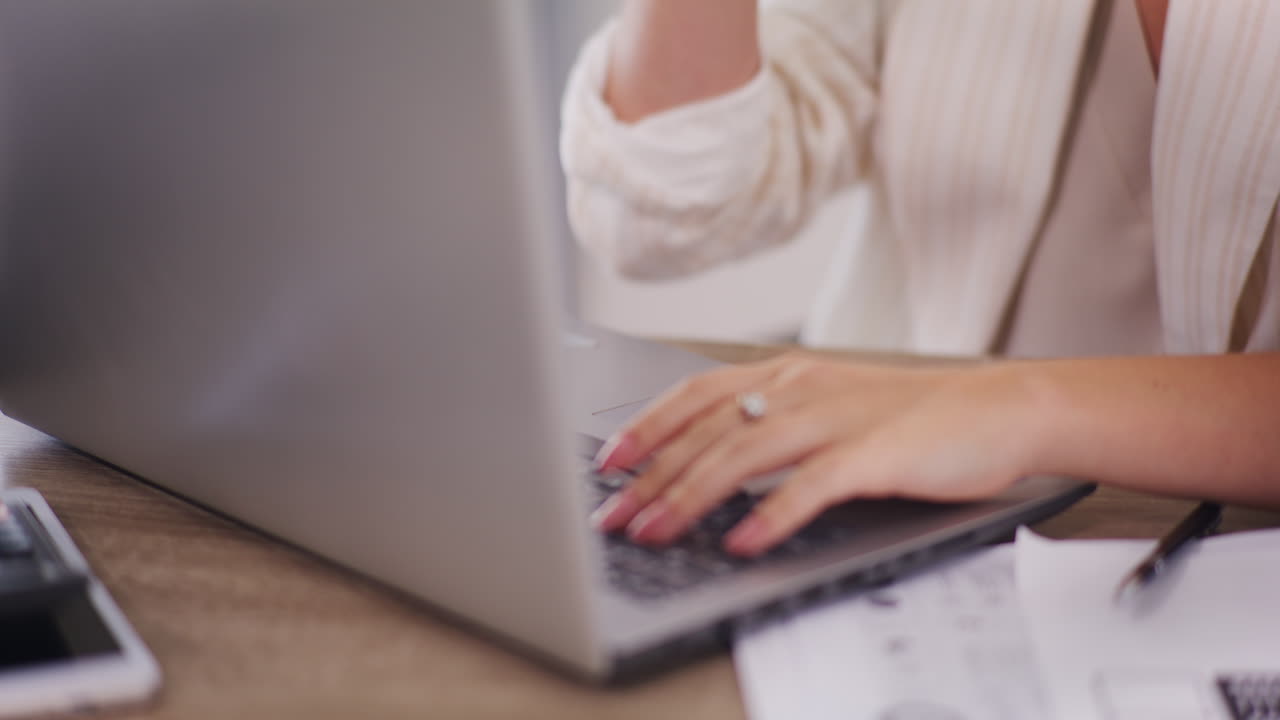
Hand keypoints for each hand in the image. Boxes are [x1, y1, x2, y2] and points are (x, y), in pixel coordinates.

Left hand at [590, 353, 1042, 555]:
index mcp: (787, 375)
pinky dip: (771, 516)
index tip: (608, 462)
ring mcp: (839, 417)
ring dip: (691, 496)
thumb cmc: (913, 417)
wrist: (1003, 408)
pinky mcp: (877, 452)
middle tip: (613, 518)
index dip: (647, 426)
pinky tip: (740, 542)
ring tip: (654, 532)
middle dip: (652, 477)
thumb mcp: (830, 409)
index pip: (696, 394)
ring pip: (745, 452)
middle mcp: (803, 388)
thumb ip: (772, 425)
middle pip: (708, 430)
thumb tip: (708, 466)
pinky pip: (813, 485)